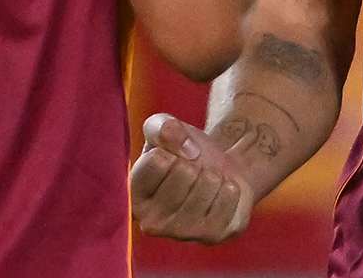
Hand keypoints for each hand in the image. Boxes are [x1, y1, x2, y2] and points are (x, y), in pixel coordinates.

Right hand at [130, 113, 253, 243]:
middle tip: (192, 172)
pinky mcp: (214, 235)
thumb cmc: (184, 152)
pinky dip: (230, 186)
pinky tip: (220, 194)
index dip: (170, 149)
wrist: (220, 170)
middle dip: (193, 163)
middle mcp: (151, 222)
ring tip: (206, 183)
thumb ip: (162, 127)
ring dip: (212, 174)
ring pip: (209, 182)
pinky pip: (229, 194)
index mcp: (133, 197)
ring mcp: (183, 233)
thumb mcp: (165, 130)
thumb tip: (186, 147)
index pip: (157, 160)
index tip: (171, 158)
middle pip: (185, 171)